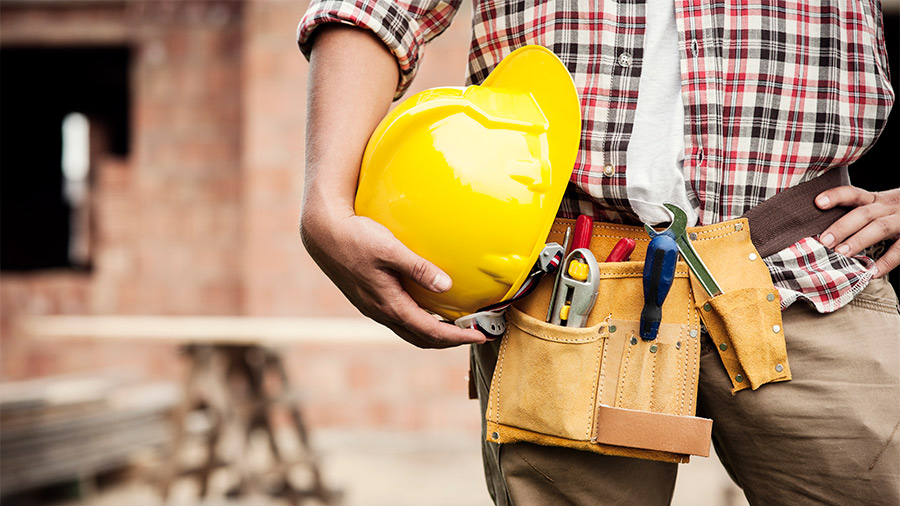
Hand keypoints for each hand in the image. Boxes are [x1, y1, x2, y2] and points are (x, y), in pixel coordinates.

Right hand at [300, 208, 487, 348]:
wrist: (322, 234)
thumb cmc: (356, 237)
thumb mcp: (390, 249)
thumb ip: (419, 268)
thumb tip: (447, 286)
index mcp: (389, 304)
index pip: (431, 331)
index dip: (458, 337)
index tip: (481, 335)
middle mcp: (381, 312)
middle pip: (421, 338)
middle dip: (450, 341)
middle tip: (475, 334)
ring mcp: (373, 307)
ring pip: (409, 331)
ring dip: (434, 333)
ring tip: (456, 326)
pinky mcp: (369, 298)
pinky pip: (400, 319)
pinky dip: (420, 322)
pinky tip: (429, 307)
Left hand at [816, 186, 899, 277]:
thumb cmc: (893, 215)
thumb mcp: (878, 208)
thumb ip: (856, 216)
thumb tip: (823, 236)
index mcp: (875, 200)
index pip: (854, 194)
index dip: (836, 196)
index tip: (818, 202)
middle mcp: (888, 208)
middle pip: (864, 213)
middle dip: (842, 227)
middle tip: (825, 241)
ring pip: (880, 228)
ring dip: (859, 241)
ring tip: (841, 254)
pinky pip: (899, 250)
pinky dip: (886, 262)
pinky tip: (871, 272)